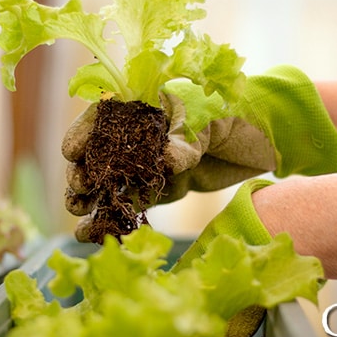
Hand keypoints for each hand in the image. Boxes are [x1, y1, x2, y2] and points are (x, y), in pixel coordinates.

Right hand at [62, 64, 336, 216]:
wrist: (265, 134)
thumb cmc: (236, 111)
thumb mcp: (214, 118)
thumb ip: (189, 137)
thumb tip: (168, 160)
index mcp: (145, 105)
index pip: (105, 115)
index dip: (84, 132)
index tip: (71, 153)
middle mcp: (141, 133)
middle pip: (101, 151)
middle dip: (85, 171)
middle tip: (78, 190)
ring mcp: (150, 160)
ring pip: (113, 180)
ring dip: (94, 198)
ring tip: (80, 215)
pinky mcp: (163, 186)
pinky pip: (135, 200)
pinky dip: (117, 214)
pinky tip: (97, 231)